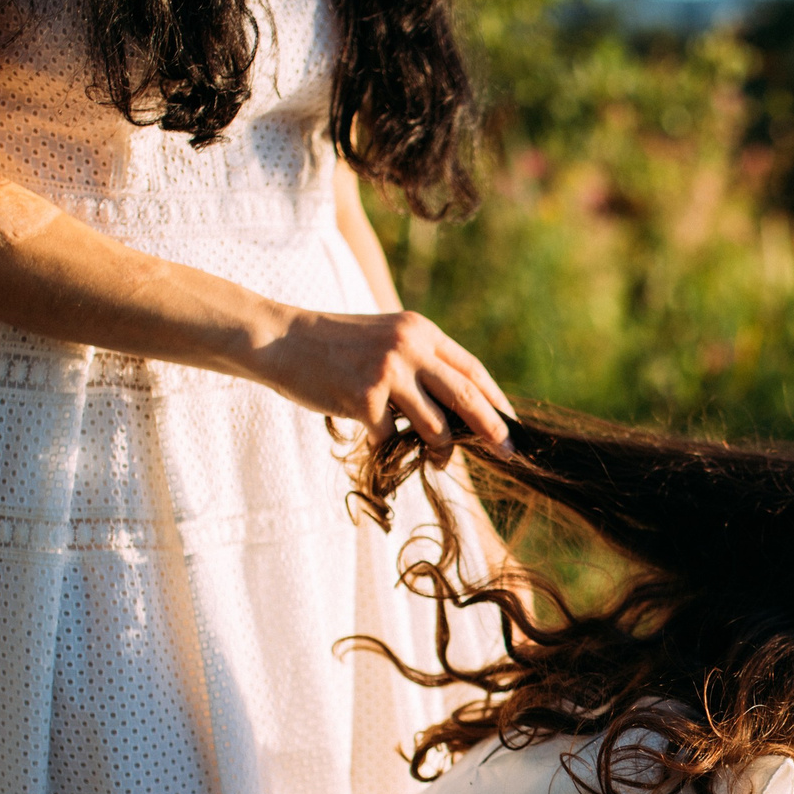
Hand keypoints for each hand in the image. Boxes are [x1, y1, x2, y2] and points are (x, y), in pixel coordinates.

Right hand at [245, 306, 515, 455]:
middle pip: (467, 396)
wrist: (281, 340)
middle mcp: (409, 346)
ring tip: (439, 462)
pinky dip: (387, 449)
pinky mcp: (364, 398)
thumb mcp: (385, 338)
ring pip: (435, 425)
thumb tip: (460, 405)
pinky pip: (391, 438)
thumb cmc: (334, 347)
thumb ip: (420, 361)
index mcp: (420, 331)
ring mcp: (387, 372)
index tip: (511, 423)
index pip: (472, 368)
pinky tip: (376, 444)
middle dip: (491, 429)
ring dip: (442, 451)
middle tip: (508, 452)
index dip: (496, 399)